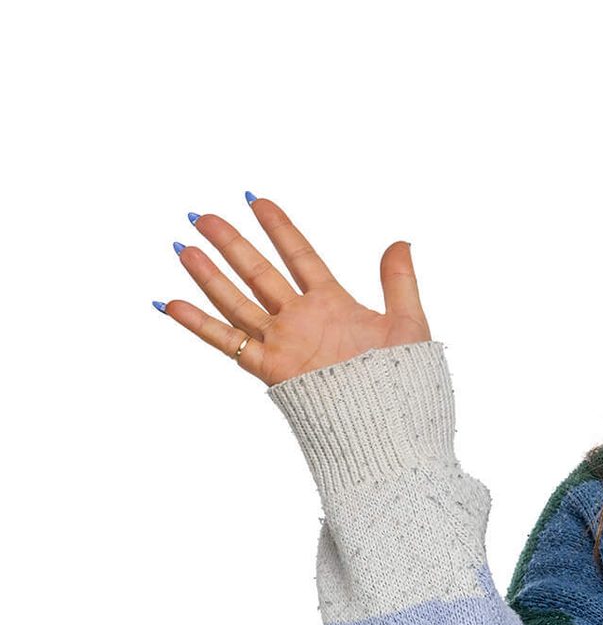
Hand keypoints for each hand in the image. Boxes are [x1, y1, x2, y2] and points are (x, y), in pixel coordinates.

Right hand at [156, 195, 430, 386]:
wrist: (391, 424)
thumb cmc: (404, 380)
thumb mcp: (408, 322)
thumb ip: (400, 281)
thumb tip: (400, 242)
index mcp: (334, 304)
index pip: (300, 256)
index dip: (279, 228)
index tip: (256, 200)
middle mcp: (302, 320)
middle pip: (258, 273)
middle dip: (230, 244)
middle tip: (201, 216)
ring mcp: (284, 343)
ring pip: (237, 301)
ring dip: (209, 276)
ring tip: (183, 247)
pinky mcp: (272, 369)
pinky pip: (228, 342)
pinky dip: (200, 324)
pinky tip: (172, 303)